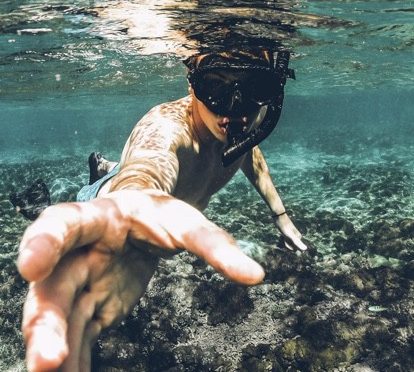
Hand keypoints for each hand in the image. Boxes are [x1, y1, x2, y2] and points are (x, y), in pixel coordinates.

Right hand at [18, 189, 264, 371]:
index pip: (63, 223)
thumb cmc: (157, 215)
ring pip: (59, 319)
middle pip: (53, 285)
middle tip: (48, 361)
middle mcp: (78, 252)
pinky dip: (75, 363)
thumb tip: (256, 274)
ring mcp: (80, 282)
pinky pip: (78, 336)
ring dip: (55, 354)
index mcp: (98, 219)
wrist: (138, 220)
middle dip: (45, 322)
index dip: (44, 241)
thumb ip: (215, 245)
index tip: (31, 264)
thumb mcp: (185, 221)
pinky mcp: (89, 305)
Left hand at [273, 212, 306, 250]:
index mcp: (299, 238)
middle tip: (284, 237)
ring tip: (282, 236)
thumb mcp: (290, 235)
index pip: (296, 249)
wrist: (279, 217)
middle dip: (287, 245)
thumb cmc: (284, 226)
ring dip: (285, 242)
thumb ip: (297, 242)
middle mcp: (297, 237)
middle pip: (292, 246)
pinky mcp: (288, 233)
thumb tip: (305, 249)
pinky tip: (282, 236)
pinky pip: (286, 240)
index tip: (286, 241)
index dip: (289, 247)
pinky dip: (283, 240)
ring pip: (289, 243)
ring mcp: (292, 235)